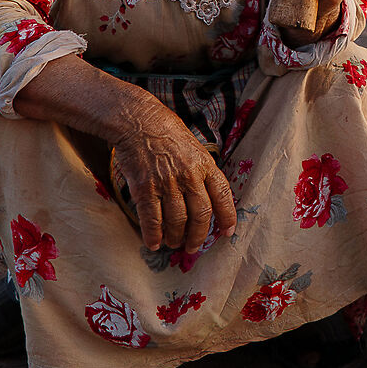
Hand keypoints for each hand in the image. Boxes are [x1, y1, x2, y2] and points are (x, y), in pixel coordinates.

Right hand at [110, 95, 238, 253]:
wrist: (138, 121)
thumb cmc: (166, 132)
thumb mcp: (194, 148)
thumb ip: (202, 171)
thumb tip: (208, 197)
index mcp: (205, 165)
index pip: (223, 196)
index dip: (227, 217)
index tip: (227, 232)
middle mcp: (189, 176)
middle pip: (201, 215)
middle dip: (199, 236)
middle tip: (193, 246)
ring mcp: (166, 183)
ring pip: (177, 221)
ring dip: (176, 237)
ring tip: (173, 243)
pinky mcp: (144, 188)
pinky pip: (152, 219)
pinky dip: (153, 235)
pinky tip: (154, 243)